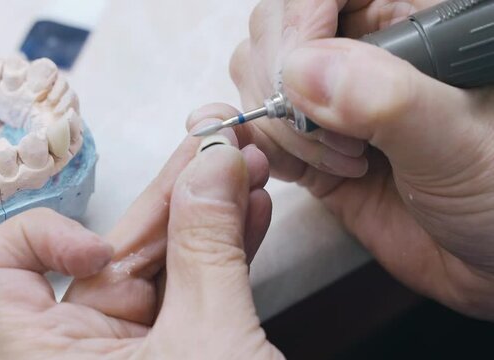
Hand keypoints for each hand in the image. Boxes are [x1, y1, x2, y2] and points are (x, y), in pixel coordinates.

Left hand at [0, 119, 282, 358]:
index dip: (40, 239)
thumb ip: (209, 248)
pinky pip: (194, 283)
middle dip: (171, 193)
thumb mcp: (212, 343)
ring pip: (163, 259)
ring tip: (245, 168)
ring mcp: (136, 347)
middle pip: (112, 248)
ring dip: (208, 211)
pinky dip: (224, 246)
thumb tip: (213, 167)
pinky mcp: (179, 347)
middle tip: (216, 147)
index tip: (101, 245)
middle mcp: (83, 349)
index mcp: (52, 359)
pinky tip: (252, 210)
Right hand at [225, 0, 493, 319]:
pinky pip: (261, 133)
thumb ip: (387, 100)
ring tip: (342, 160)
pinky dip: (262, 149)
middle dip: (283, 80)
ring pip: (260, 78)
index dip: (300, 21)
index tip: (298, 72)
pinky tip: (300, 169)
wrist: (490, 264)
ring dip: (280, 124)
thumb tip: (303, 70)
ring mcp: (331, 103)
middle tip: (326, 129)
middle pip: (277, 28)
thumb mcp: (459, 140)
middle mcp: (365, 53)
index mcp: (412, 25)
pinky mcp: (311, 148)